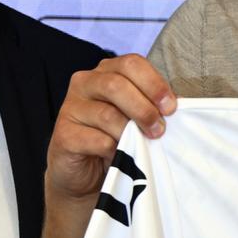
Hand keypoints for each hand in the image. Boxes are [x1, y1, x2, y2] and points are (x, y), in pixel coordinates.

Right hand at [46, 55, 175, 206]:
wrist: (86, 173)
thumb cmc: (115, 139)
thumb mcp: (135, 117)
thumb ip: (151, 105)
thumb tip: (174, 107)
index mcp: (106, 72)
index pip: (131, 64)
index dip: (154, 84)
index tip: (170, 107)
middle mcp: (85, 83)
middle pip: (116, 85)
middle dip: (144, 109)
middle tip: (159, 129)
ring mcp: (71, 108)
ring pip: (107, 114)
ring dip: (131, 132)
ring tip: (142, 145)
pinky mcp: (63, 134)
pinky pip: (97, 140)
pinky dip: (114, 149)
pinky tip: (118, 155)